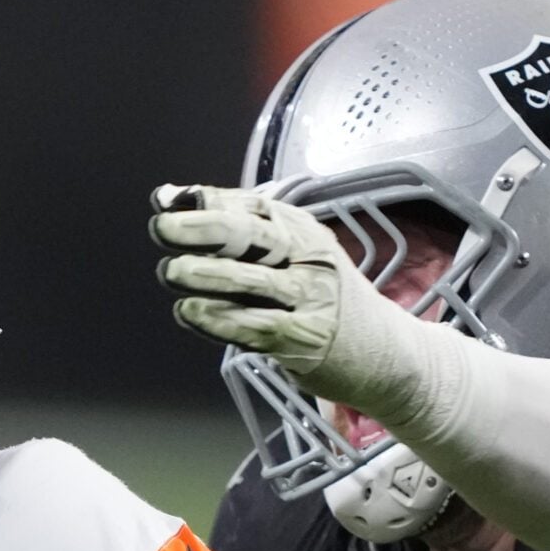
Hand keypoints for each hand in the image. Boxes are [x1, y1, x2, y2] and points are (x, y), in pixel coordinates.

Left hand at [148, 184, 417, 404]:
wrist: (387, 352)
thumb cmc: (325, 300)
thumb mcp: (294, 256)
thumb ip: (235, 231)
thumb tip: (171, 198)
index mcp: (303, 229)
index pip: (250, 205)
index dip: (206, 201)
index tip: (165, 202)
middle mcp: (308, 257)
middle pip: (249, 235)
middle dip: (201, 229)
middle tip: (162, 228)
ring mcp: (309, 298)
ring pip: (250, 280)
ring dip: (205, 275)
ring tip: (170, 271)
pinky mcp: (305, 338)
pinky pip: (256, 325)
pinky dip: (219, 319)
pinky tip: (190, 313)